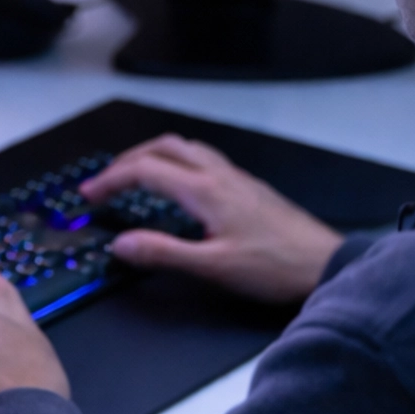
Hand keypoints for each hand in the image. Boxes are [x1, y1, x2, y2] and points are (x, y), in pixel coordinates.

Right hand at [81, 136, 342, 305]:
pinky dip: (177, 163)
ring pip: (187, 148)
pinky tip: (178, 186)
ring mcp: (237, 178)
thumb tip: (121, 244)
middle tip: (106, 180)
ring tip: (135, 175)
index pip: (146, 169)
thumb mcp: (214, 267)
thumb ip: (164, 253)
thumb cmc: (275, 267)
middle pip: (165, 146)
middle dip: (128, 158)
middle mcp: (220, 175)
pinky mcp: (249, 188)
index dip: (111, 179)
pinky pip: (204, 160)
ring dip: (154, 154)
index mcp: (206, 191)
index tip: (89, 195)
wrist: (326, 264)